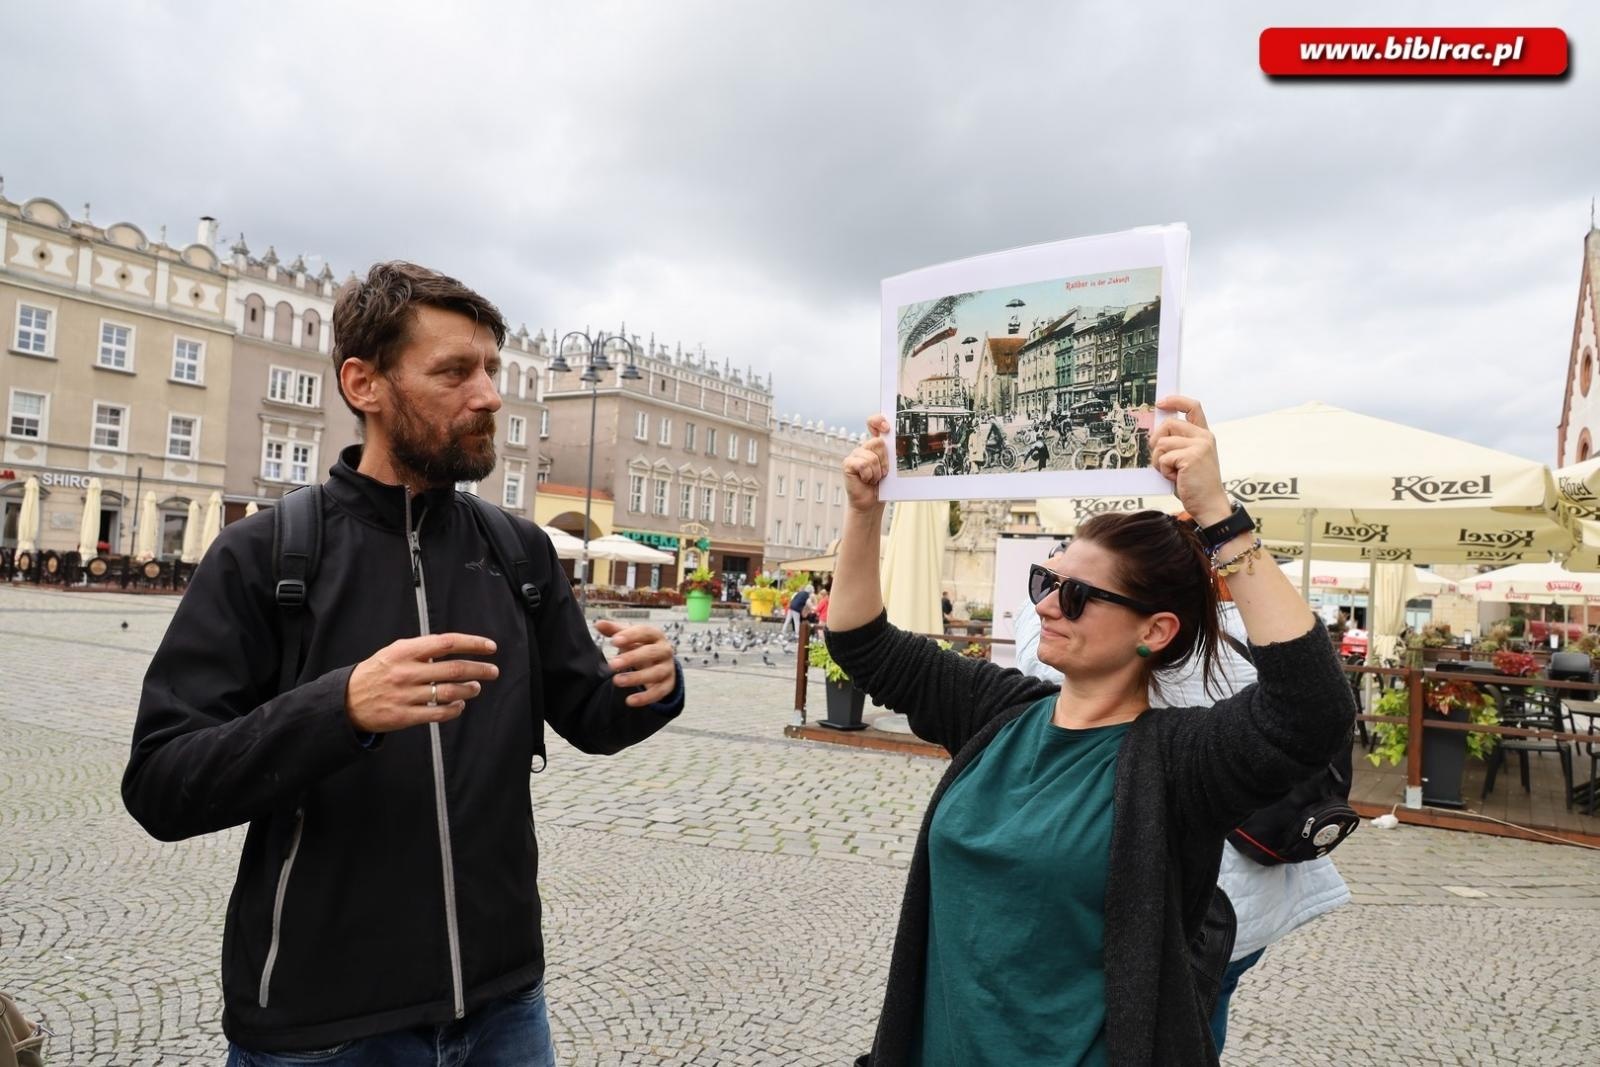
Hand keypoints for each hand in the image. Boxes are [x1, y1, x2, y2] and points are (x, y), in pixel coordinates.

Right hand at [346, 633, 499, 732]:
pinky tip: (460, 705)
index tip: (490, 647)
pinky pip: (439, 713)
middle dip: (479, 669)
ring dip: (470, 690)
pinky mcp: (405, 716)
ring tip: (476, 687)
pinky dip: (456, 709)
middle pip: (454, 669)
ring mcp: (406, 695)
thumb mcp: (394, 652)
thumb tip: (455, 647)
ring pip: (450, 692)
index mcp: (404, 651)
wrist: (346, 700)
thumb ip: (422, 649)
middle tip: (492, 670)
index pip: (446, 643)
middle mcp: (406, 672)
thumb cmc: (376, 672)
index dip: (472, 643)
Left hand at [595, 620, 678, 706]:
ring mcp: (668, 668)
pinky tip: (629, 701)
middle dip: (632, 658)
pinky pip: (659, 692)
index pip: (645, 632)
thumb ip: (614, 630)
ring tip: (616, 681)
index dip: (630, 636)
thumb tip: (598, 624)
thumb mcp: (629, 637)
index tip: (614, 641)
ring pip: (655, 673)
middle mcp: (665, 650)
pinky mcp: (668, 685)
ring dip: (636, 678)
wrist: (661, 662)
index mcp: (655, 635)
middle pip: (651, 653)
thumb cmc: (642, 646)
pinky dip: (645, 698)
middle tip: (612, 664)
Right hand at [843, 413, 891, 511]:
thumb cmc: (883, 485)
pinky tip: (865, 480)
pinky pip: (862, 464)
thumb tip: (898, 443)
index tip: (886, 428)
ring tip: (874, 478)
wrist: (871, 502)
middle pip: (877, 442)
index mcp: (876, 444)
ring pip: (871, 456)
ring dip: (877, 472)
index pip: (873, 422)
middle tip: (883, 472)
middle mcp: (865, 447)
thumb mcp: (891, 467)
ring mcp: (855, 455)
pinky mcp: (848, 464)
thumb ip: (892, 453)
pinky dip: (868, 475)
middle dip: (884, 460)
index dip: (878, 420)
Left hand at [1149, 395, 1230, 524]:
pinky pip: (1163, 458)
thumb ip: (1177, 444)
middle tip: (1161, 459)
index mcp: (1203, 435)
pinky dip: (1164, 470)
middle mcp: (1203, 437)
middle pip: (1168, 424)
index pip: (1193, 407)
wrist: (1209, 505)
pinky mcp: (1191, 456)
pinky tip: (1176, 478)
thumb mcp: (1186, 459)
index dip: (1175, 401)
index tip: (1160, 403)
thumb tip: (1154, 434)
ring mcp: (1199, 445)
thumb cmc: (1195, 485)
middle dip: (1156, 441)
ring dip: (1160, 461)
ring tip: (1173, 473)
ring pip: (1162, 443)